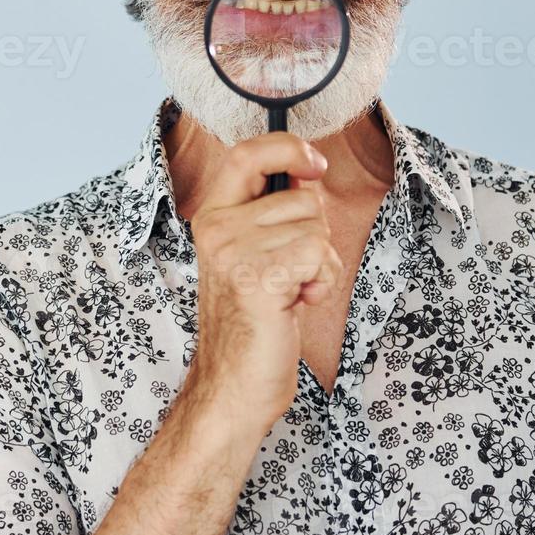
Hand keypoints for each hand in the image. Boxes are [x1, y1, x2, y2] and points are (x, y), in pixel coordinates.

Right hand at [181, 132, 341, 440]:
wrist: (233, 386)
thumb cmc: (254, 323)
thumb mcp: (255, 255)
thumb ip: (273, 213)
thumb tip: (307, 170)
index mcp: (212, 217)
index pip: (246, 154)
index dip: (286, 148)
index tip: (313, 163)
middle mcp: (216, 229)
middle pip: (301, 197)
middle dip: (315, 233)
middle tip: (290, 273)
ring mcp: (233, 252)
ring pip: (315, 227)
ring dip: (320, 263)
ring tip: (291, 292)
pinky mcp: (257, 278)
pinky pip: (317, 254)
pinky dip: (322, 281)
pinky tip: (297, 304)